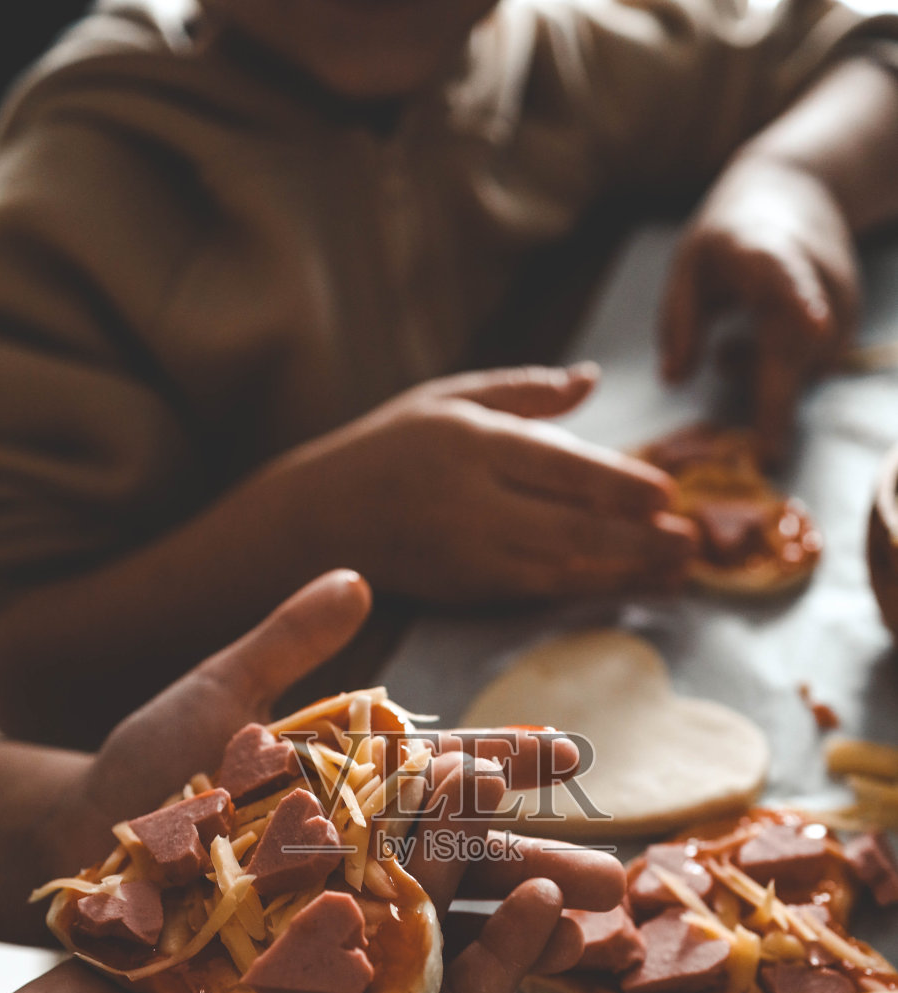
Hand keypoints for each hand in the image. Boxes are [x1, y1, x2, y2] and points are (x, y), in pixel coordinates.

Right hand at [305, 364, 694, 600]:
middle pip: (571, 526)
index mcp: (471, 445)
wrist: (320, 518)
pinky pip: (540, 592)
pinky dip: (590, 589)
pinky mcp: (467, 591)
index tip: (667, 491)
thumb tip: (592, 379)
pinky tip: (629, 584)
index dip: (620, 484)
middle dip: (638, 538)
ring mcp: (470, 555)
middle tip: (693, 538)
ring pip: (562, 567)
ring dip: (626, 570)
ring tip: (678, 568)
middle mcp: (472, 504)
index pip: (560, 467)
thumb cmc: (389, 447)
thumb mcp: (449, 398)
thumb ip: (525, 392)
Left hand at [660, 161, 858, 462]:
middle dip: (781, 400)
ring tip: (728, 354)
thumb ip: (678, 321)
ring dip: (768, 378)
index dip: (801, 298)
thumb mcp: (689, 264)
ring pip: (810, 363)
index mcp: (765, 250)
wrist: (797, 189)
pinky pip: (816, 364)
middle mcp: (812, 273)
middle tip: (764, 456)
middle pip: (803, 342)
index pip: (786, 273)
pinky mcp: (849, 316)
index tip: (815, 325)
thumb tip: (673, 381)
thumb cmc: (729, 235)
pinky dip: (783, 370)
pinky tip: (753, 347)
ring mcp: (838, 296)